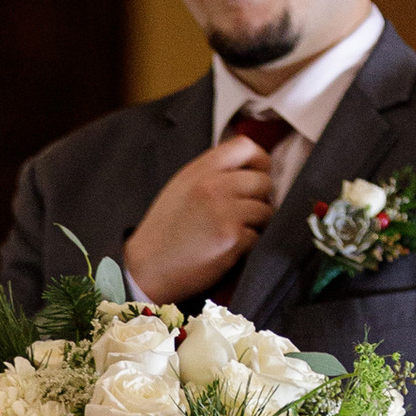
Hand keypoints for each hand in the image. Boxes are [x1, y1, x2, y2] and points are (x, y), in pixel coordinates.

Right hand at [123, 130, 278, 302]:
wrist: (149, 269)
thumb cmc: (164, 232)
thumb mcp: (180, 188)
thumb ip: (211, 174)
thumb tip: (247, 171)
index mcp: (198, 171)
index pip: (244, 146)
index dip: (260, 161)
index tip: (259, 175)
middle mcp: (212, 187)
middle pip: (263, 181)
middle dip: (261, 198)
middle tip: (247, 212)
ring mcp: (223, 212)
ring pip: (266, 210)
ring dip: (257, 224)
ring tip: (235, 232)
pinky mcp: (231, 238)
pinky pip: (258, 236)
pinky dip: (248, 245)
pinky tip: (228, 249)